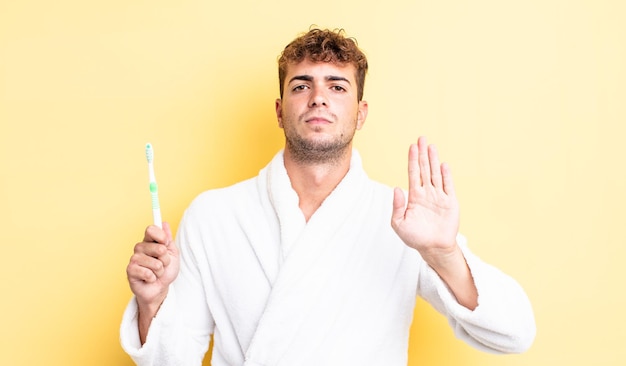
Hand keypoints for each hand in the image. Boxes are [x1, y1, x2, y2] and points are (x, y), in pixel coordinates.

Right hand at [126, 222, 179, 318]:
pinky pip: (147, 273)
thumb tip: (164, 223)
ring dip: (160, 271)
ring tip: (156, 273)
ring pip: (155, 263)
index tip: (166, 243)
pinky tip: (149, 279)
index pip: (151, 229)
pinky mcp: (130, 270)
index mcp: (149, 241)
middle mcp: (140, 248)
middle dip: (166, 260)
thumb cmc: (166, 271)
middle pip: (158, 248)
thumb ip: (168, 239)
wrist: (160, 289)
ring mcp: (134, 259)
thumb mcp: (172, 254)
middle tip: (163, 265)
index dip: (161, 236)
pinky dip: (153, 278)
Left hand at [391, 137, 459, 265]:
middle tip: (421, 138)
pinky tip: (443, 165)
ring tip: (431, 146)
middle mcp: (427, 193)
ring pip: (436, 174)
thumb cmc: (414, 237)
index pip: (413, 173)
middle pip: (424, 169)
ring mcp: (439, 197)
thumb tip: (396, 189)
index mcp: (414, 196)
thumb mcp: (399, 223)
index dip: (412, 160)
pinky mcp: (450, 203)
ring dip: (434, 160)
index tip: (412, 147)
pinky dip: (446, 175)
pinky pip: (449, 186)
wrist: (433, 248)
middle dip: (422, 154)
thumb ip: (397, 206)